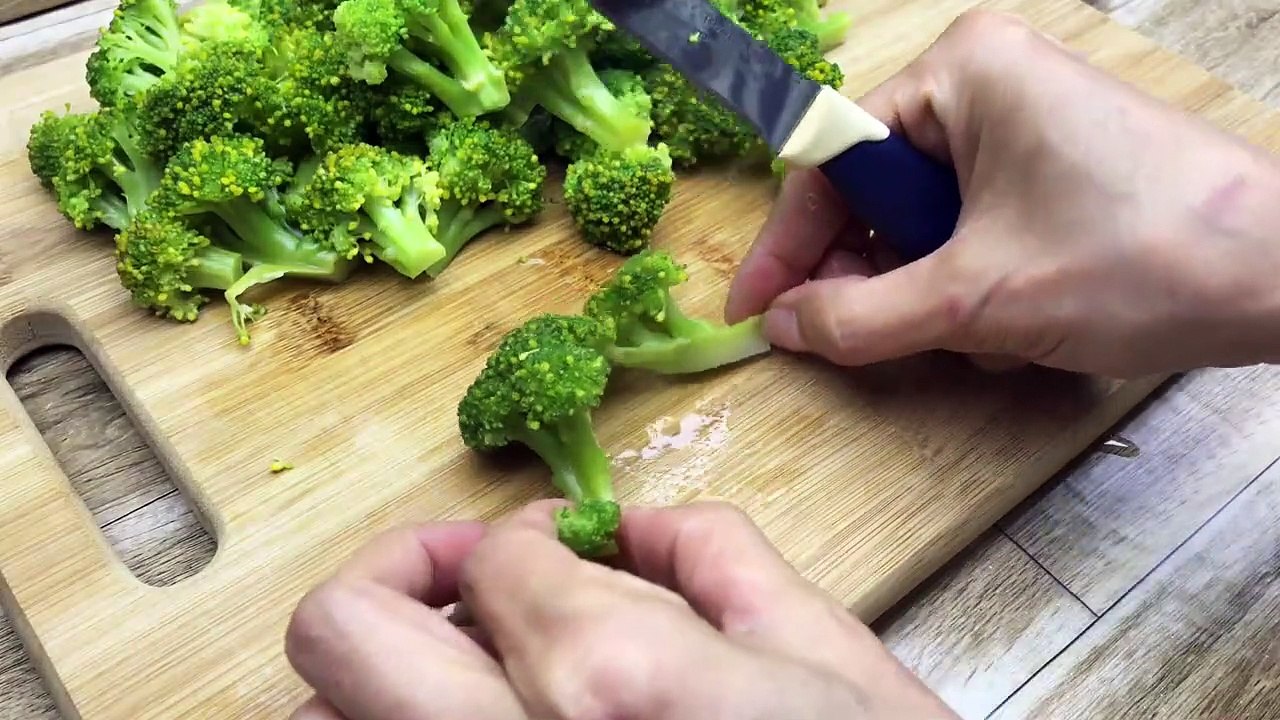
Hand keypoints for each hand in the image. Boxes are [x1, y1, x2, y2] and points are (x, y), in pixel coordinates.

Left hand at [283, 500, 957, 718]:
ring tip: (468, 668)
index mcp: (606, 675)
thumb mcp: (828, 659)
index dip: (528, 537)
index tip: (565, 545)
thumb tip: (631, 528)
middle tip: (472, 582)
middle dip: (400, 573)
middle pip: (343, 628)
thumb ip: (715, 555)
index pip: (493, 561)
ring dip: (377, 675)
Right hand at [726, 9, 1279, 378]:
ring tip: (973, 337)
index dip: (787, 244)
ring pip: (927, 222)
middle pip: (877, 194)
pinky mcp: (1058, 166)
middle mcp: (987, 82)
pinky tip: (1012, 327)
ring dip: (932, 295)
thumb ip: (859, 318)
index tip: (753, 309)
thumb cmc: (1141, 257)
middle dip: (873, 276)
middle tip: (855, 340)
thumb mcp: (975, 300)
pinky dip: (976, 286)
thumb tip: (782, 326)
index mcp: (959, 74)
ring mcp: (1027, 123)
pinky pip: (976, 226)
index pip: (831, 160)